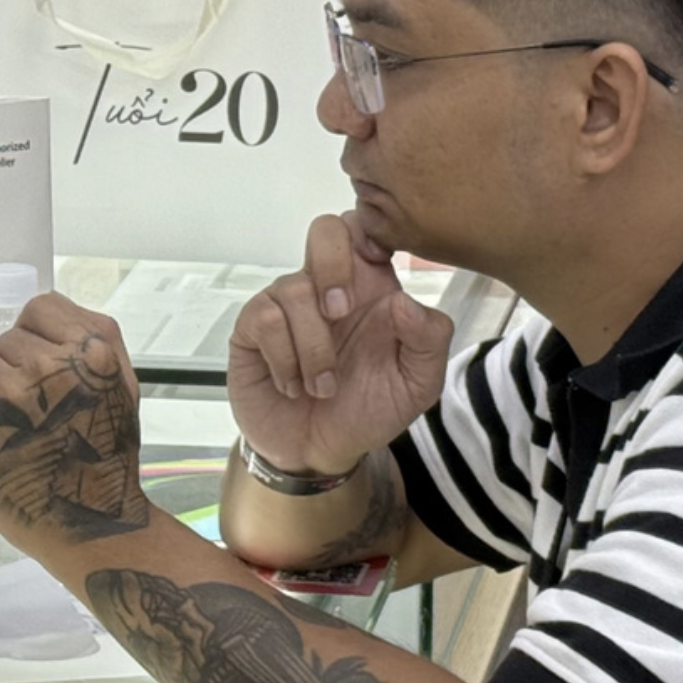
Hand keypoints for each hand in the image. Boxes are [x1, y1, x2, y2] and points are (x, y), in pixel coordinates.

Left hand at [0, 295, 153, 548]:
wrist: (88, 522)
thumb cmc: (107, 459)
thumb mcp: (124, 387)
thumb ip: (97, 340)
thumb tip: (54, 313)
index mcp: (90, 353)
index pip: (39, 308)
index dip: (35, 337)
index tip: (39, 365)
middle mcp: (47, 368)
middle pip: (5, 340)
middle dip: (14, 370)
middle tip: (32, 410)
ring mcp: (6, 395)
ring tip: (11, 426)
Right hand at [228, 212, 458, 476]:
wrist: (319, 454)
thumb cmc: (368, 412)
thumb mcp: (417, 386)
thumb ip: (429, 340)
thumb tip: (404, 301)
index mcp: (371, 289)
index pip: (366, 230)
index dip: (372, 232)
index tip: (379, 263)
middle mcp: (326, 287)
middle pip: (325, 228)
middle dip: (334, 264)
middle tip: (342, 313)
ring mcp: (286, 306)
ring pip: (295, 289)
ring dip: (314, 349)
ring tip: (323, 387)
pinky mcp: (253, 329)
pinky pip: (265, 319)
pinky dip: (285, 360)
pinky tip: (293, 386)